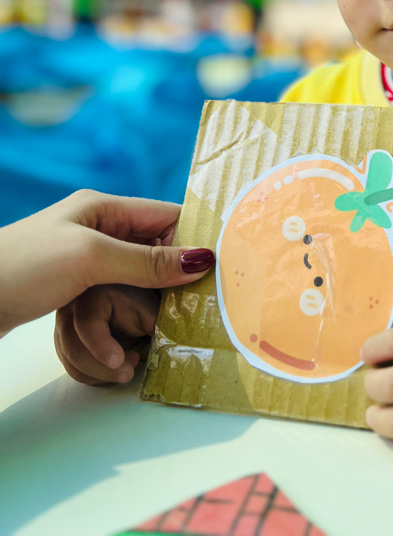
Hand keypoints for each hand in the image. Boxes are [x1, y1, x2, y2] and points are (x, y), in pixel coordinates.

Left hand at [0, 190, 213, 335]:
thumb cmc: (23, 266)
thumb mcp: (91, 258)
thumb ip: (145, 261)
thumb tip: (201, 260)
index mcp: (104, 208)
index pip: (166, 216)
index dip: (194, 239)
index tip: (222, 267)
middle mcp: (98, 230)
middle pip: (155, 247)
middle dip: (177, 273)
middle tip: (204, 303)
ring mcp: (84, 260)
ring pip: (138, 275)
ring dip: (154, 299)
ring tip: (177, 324)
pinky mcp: (73, 289)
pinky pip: (116, 295)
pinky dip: (131, 311)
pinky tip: (142, 331)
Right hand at [55, 285, 158, 384]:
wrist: (123, 294)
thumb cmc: (138, 299)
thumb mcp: (149, 308)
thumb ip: (156, 324)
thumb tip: (170, 346)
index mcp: (91, 294)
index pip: (87, 324)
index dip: (101, 346)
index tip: (119, 361)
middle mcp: (70, 310)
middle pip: (74, 348)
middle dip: (102, 369)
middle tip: (129, 373)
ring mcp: (62, 327)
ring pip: (72, 362)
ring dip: (100, 373)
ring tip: (128, 367)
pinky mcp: (63, 342)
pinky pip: (72, 367)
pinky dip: (94, 375)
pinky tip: (114, 369)